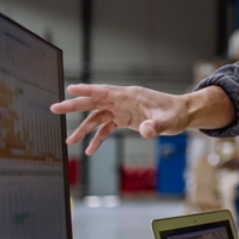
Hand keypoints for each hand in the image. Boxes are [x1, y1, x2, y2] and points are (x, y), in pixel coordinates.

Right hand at [50, 84, 235, 153]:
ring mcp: (123, 110)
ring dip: (83, 129)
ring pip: (97, 117)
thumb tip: (146, 132)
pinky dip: (98, 138)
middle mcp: (123, 101)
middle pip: (94, 102)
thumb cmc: (177, 113)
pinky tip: (90, 150)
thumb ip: (156, 126)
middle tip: (55, 109)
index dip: (87, 89)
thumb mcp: (168, 121)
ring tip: (69, 142)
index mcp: (131, 96)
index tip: (70, 88)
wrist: (183, 114)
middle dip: (74, 106)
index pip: (105, 91)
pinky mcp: (125, 119)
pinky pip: (107, 128)